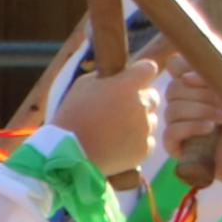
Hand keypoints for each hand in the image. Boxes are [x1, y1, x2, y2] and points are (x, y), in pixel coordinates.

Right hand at [53, 56, 165, 179]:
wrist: (68, 153)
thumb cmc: (72, 116)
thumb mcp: (83, 85)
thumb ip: (107, 77)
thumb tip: (120, 74)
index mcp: (128, 85)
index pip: (149, 68)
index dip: (140, 74)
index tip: (132, 81)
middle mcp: (142, 104)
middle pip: (153, 96)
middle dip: (140, 100)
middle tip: (119, 111)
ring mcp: (146, 127)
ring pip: (150, 120)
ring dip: (138, 123)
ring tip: (113, 132)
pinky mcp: (145, 148)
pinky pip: (147, 141)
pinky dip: (136, 143)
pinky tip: (117, 145)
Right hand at [163, 64, 221, 198]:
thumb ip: (219, 70)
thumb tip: (185, 76)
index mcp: (197, 86)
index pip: (175, 67)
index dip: (184, 67)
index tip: (204, 77)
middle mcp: (185, 105)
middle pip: (172, 89)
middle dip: (199, 93)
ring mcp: (180, 127)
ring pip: (172, 110)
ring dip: (200, 110)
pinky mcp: (179, 149)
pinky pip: (170, 132)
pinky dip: (190, 127)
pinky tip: (209, 130)